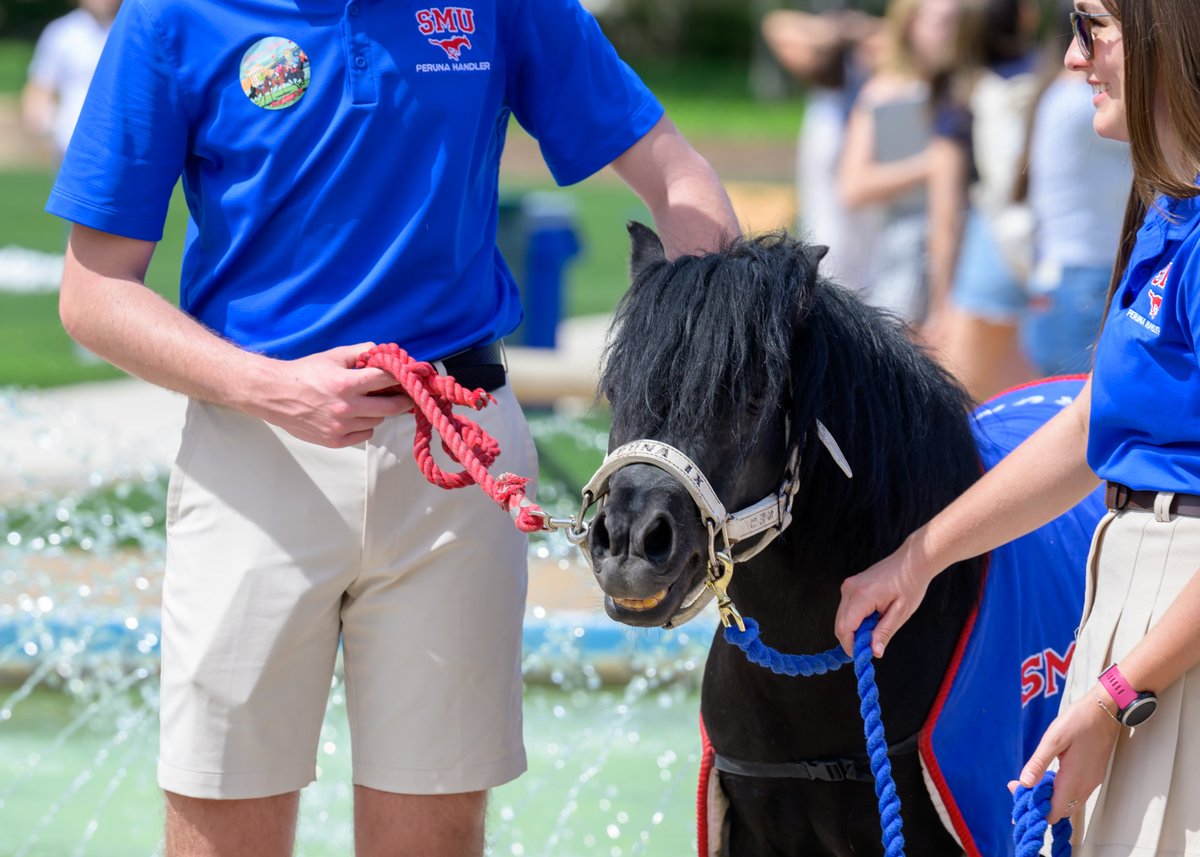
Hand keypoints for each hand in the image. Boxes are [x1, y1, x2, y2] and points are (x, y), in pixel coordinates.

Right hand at [252, 342, 415, 446]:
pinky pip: (364, 435)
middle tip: (407, 396)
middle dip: (402, 400)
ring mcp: (341, 427)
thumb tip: (385, 352)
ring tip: (368, 403)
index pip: (386, 380)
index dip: (400, 377)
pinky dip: (364, 426)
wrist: (275, 395)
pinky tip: (355, 417)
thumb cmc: (304, 373)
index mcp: (346, 383)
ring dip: (378, 412)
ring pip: (377, 421)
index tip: (408, 378)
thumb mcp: (333, 356)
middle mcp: (346, 407)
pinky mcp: (335, 441)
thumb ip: (360, 352)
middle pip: (391, 407)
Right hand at [834, 537, 934, 657]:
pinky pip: (846, 609)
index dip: (850, 646)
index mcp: (861, 596)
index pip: (844, 628)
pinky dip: (856, 620)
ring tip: (875, 630)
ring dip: (854, 630)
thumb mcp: (900, 613)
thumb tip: (874, 652)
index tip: (863, 656)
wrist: (912, 561)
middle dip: (852, 640)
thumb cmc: (910, 585)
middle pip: (840, 624)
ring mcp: (848, 586)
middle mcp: (849, 589)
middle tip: (871, 647)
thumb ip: (884, 633)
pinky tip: (873, 619)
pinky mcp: (851, 585)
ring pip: (842, 618)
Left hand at [1007, 687, 1121, 821]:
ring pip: (1069, 804)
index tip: (1017, 796)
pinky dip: (1060, 793)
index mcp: (1073, 780)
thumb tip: (1024, 782)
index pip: (1053, 812)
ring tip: (1031, 785)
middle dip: (1039, 805)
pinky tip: (1049, 779)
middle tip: (1019, 789)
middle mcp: (1085, 786)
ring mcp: (1091, 782)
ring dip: (1050, 800)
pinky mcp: (1094, 776)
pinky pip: (1076, 794)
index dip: (1035, 810)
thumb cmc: (1079, 721)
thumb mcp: (1054, 739)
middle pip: (1060, 811)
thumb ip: (1039, 763)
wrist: (1105, 711)